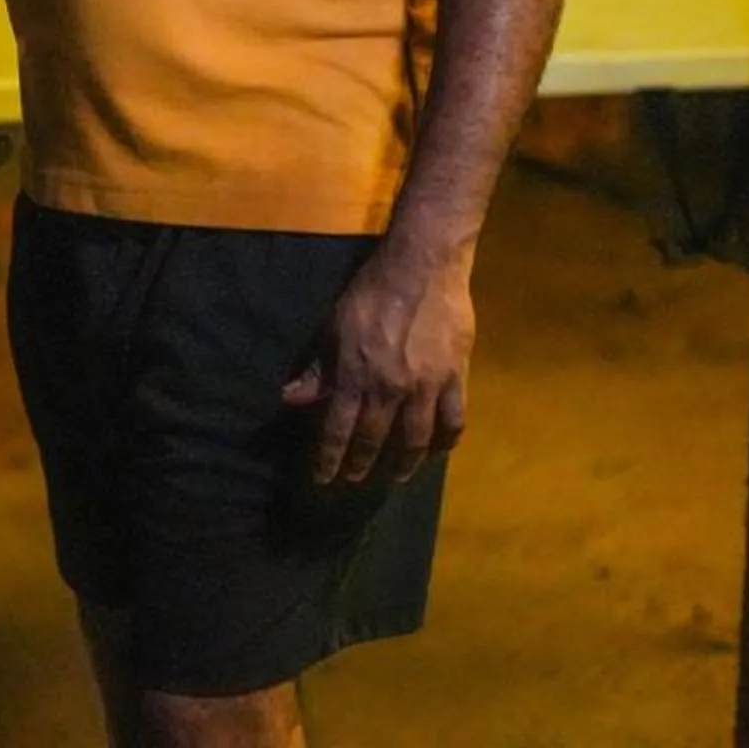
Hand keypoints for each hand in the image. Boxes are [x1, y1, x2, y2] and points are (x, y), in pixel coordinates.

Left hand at [279, 239, 474, 484]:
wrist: (421, 267)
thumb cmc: (370, 292)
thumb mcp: (334, 327)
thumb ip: (318, 368)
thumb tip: (291, 398)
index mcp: (356, 377)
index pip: (338, 430)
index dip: (330, 458)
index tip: (324, 479)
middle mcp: (390, 390)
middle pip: (375, 438)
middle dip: (362, 463)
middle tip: (356, 479)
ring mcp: (427, 387)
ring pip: (416, 438)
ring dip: (405, 462)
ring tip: (398, 476)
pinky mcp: (457, 377)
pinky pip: (454, 420)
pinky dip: (447, 441)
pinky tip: (439, 450)